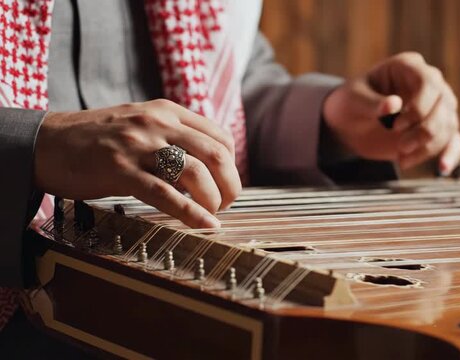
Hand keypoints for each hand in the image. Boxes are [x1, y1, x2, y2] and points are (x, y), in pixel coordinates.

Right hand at [34, 99, 241, 227]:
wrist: (47, 142)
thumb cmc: (98, 139)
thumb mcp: (142, 123)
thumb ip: (174, 136)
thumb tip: (209, 165)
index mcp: (167, 111)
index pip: (219, 136)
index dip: (232, 165)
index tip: (227, 184)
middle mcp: (158, 123)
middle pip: (216, 155)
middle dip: (230, 185)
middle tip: (227, 204)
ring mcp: (138, 146)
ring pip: (195, 173)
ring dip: (213, 200)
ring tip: (212, 215)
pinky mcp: (120, 170)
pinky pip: (165, 194)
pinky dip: (191, 213)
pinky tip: (204, 225)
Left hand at [322, 52, 459, 172]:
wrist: (349, 126)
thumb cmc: (350, 104)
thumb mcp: (353, 100)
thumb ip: (372, 103)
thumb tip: (393, 104)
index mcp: (408, 66)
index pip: (429, 82)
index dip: (418, 106)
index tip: (396, 126)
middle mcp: (429, 83)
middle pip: (444, 106)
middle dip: (424, 131)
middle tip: (400, 146)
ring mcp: (436, 107)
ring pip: (448, 126)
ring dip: (429, 146)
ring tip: (402, 157)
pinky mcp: (436, 129)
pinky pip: (454, 140)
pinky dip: (450, 154)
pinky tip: (442, 168)